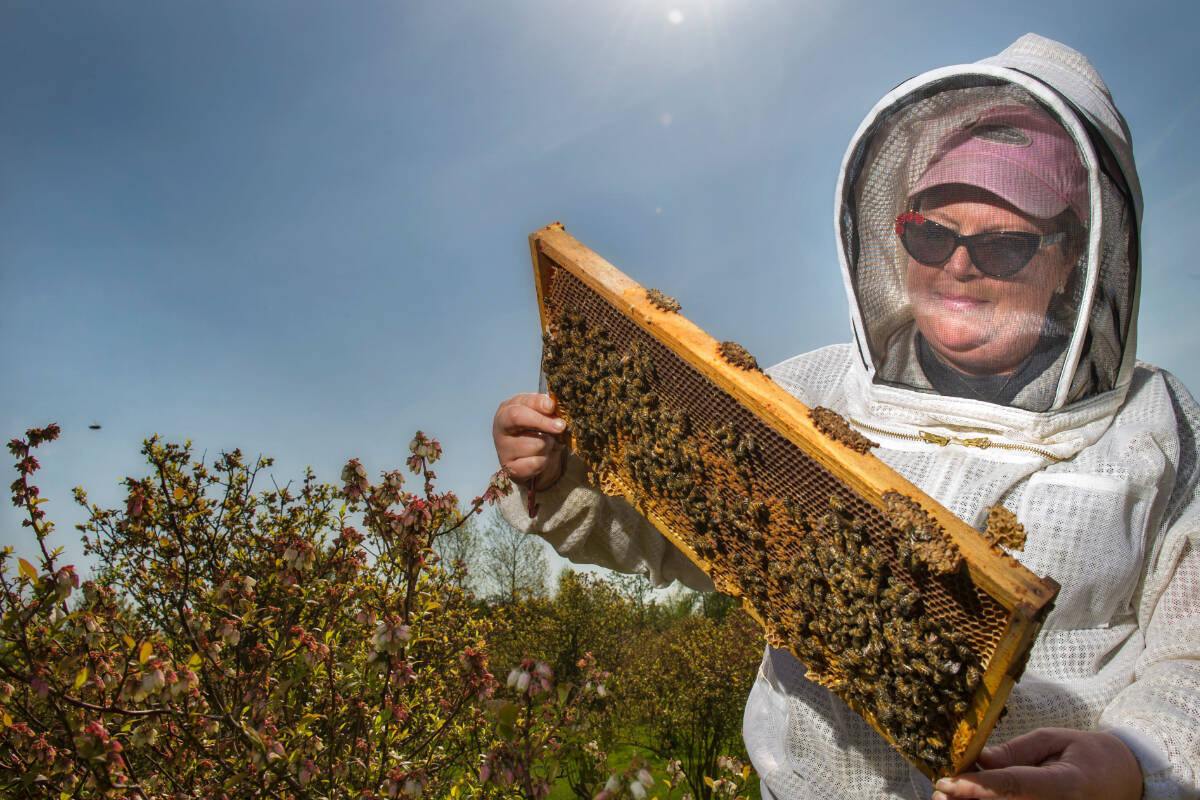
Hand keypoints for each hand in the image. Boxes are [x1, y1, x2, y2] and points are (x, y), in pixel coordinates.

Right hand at [492, 394, 566, 490]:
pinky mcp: (510, 468)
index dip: (538, 404)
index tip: (551, 407)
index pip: (521, 403)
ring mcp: (503, 448)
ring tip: (547, 446)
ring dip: (548, 445)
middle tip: (560, 426)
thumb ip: (546, 410)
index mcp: (508, 409)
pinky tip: (541, 459)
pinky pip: (535, 463)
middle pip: (518, 417)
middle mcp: (501, 427)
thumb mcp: (542, 416)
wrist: (534, 462)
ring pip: (535, 443)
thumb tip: (551, 407)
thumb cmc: (538, 433)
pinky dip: (544, 462)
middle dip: (542, 421)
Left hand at [932, 728, 1141, 799]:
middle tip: (941, 791)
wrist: (1128, 779)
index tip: (950, 781)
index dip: (979, 786)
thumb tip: (979, 759)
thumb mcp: (1053, 741)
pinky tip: (973, 796)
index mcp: (1065, 784)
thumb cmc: (1089, 755)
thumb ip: (1015, 753)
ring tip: (950, 796)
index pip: (1016, 786)